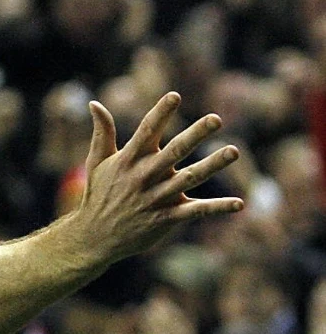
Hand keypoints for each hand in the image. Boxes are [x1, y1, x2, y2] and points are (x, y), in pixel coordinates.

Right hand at [74, 92, 242, 262]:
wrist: (94, 237)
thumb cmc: (98, 194)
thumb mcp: (96, 162)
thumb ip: (102, 133)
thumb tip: (93, 103)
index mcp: (128, 161)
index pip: (146, 132)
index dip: (160, 113)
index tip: (175, 96)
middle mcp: (144, 177)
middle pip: (173, 152)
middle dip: (195, 135)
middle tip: (215, 119)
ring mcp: (156, 198)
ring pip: (189, 178)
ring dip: (213, 165)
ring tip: (234, 151)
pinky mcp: (166, 218)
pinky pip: (195, 211)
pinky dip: (217, 208)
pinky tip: (239, 203)